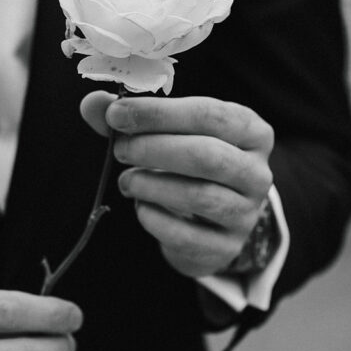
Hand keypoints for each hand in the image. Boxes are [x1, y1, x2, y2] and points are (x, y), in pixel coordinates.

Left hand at [81, 91, 273, 277]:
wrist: (210, 223)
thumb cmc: (188, 165)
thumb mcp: (168, 134)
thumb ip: (132, 118)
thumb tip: (94, 104)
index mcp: (250, 131)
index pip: (209, 115)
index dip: (159, 113)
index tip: (116, 114)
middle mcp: (257, 172)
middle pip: (207, 156)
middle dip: (153, 149)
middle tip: (119, 149)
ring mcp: (246, 213)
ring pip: (200, 196)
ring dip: (151, 185)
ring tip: (126, 180)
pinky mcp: (226, 246)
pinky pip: (186, 235)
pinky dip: (154, 218)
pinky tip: (140, 206)